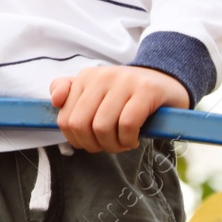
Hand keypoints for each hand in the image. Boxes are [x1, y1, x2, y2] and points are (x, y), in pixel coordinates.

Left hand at [49, 66, 187, 152]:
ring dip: (113, 145)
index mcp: (85, 77)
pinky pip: (127, 124)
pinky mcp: (146, 90)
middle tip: (110, 145)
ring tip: (124, 143)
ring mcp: (124, 81)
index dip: (77, 140)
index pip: (65, 119)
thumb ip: (69, 93)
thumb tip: (54, 101)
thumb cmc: (128, 95)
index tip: (92, 142)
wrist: (167, 81)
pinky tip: (134, 139)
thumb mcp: (96, 91)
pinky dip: (128, 139)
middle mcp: (102, 76)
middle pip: (81, 125)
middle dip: (94, 145)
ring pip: (102, 127)